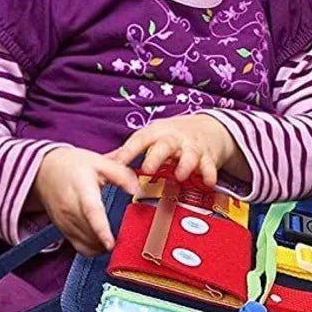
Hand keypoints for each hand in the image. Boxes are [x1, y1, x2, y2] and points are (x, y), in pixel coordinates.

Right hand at [33, 147, 138, 255]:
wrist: (45, 170)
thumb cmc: (74, 165)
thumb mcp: (101, 162)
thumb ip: (122, 175)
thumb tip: (137, 190)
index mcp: (82, 190)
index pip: (91, 212)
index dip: (101, 230)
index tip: (111, 243)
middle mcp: (70, 209)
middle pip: (90, 233)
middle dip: (108, 241)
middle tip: (127, 238)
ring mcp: (65, 222)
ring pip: (85, 244)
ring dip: (102, 247)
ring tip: (118, 239)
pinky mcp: (63, 230)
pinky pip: (79, 247)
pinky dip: (93, 249)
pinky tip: (104, 243)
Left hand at [107, 113, 235, 186]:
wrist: (210, 128)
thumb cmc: (173, 137)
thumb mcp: (152, 138)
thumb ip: (129, 151)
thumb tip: (101, 164)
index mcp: (157, 134)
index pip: (140, 140)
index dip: (128, 151)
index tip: (117, 163)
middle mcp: (175, 139)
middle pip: (165, 145)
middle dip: (157, 156)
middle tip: (148, 169)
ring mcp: (193, 148)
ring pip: (190, 154)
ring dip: (185, 164)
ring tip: (180, 175)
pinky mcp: (208, 157)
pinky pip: (209, 166)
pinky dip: (210, 174)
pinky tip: (208, 183)